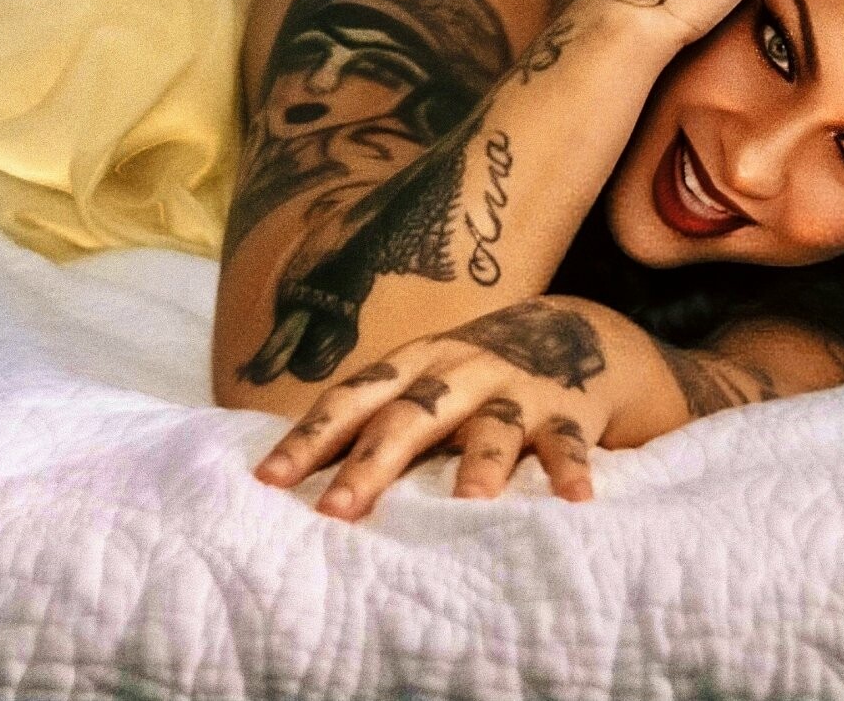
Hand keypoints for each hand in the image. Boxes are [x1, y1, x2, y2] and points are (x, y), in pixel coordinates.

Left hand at [252, 297, 629, 516]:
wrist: (575, 332)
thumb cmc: (475, 376)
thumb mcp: (425, 381)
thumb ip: (377, 420)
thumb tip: (296, 479)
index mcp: (416, 364)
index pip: (353, 398)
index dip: (310, 437)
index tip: (268, 480)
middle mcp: (461, 372)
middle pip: (412, 416)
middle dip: (372, 463)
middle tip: (337, 510)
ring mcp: (516, 389)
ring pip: (493, 427)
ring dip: (481, 465)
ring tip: (467, 504)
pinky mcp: (567, 409)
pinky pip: (568, 442)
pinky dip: (572, 470)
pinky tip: (574, 501)